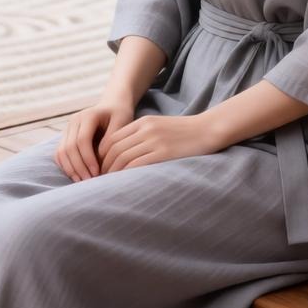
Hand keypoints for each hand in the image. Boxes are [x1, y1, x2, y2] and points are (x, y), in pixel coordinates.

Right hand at [54, 93, 134, 181]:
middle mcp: (74, 121)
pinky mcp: (66, 137)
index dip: (88, 158)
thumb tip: (99, 159)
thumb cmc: (120, 115)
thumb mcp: (122, 122)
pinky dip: (65, 166)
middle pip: (69, 147)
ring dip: (70, 169)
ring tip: (83, 182)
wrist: (112, 106)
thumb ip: (111, 139)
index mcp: (88, 115)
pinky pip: (59, 154)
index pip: (82, 140)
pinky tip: (77, 177)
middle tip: (90, 182)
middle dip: (79, 167)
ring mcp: (68, 128)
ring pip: (61, 152)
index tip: (98, 173)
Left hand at [99, 113, 216, 173]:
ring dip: (112, 173)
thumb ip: (142, 136)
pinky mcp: (163, 152)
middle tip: (100, 180)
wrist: (207, 129)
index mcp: (143, 122)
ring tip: (109, 185)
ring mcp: (154, 140)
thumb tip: (124, 154)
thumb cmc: (184, 133)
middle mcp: (146, 129)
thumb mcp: (160, 127)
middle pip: (114, 149)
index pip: (112, 139)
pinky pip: (136, 165)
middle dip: (104, 166)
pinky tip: (123, 184)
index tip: (100, 168)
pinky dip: (125, 175)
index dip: (101, 155)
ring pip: (122, 158)